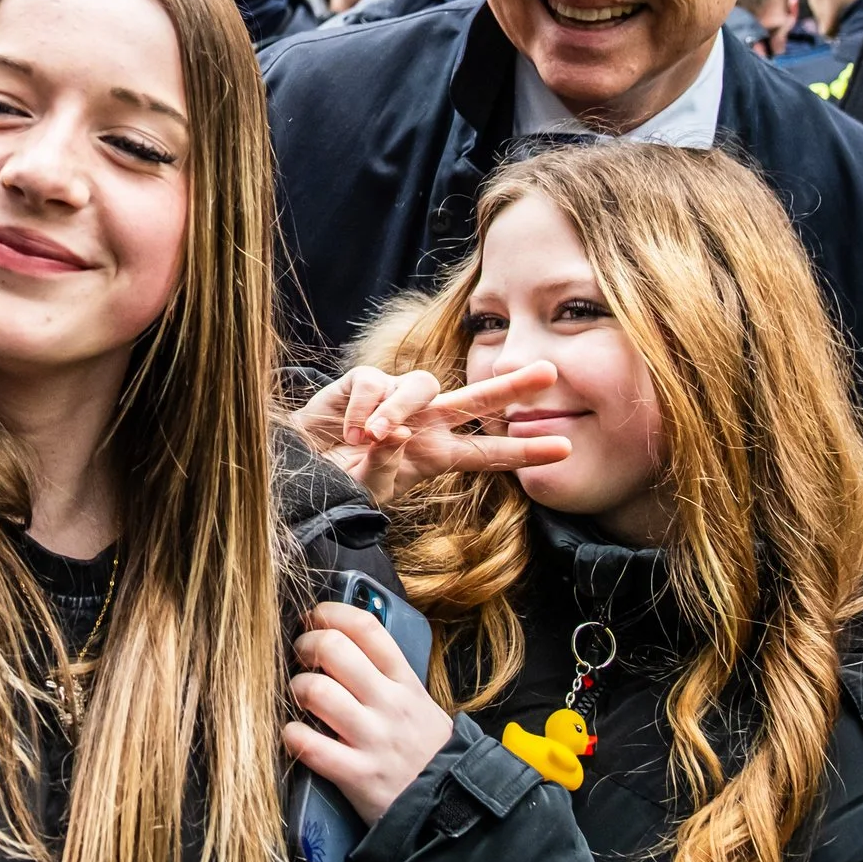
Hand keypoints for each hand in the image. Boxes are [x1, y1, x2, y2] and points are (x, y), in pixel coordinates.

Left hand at [283, 602, 454, 822]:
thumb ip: (388, 674)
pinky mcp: (358, 775)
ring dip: (296, 689)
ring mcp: (373, 738)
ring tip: (298, 697)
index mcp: (405, 681)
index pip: (366, 628)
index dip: (331, 613)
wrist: (453, 810)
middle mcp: (389, 703)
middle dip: (304, 646)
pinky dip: (291, 736)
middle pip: (333, 649)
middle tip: (299, 657)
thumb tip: (345, 641)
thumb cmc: (428, 752)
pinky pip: (309, 745)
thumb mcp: (421, 703)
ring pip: (316, 691)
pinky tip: (294, 736)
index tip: (313, 617)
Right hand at [289, 361, 571, 501]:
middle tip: (549, 372)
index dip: (525, 451)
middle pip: (475, 399)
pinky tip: (348, 432)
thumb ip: (386, 467)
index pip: (487, 451)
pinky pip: (375, 384)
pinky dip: (362, 410)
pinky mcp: (364, 382)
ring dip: (399, 411)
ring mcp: (395, 399)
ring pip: (421, 384)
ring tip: (372, 438)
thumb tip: (398, 434)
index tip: (565, 450)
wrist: (296, 466)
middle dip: (512, 385)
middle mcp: (423, 422)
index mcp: (435, 454)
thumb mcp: (368, 488)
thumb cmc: (339, 481)